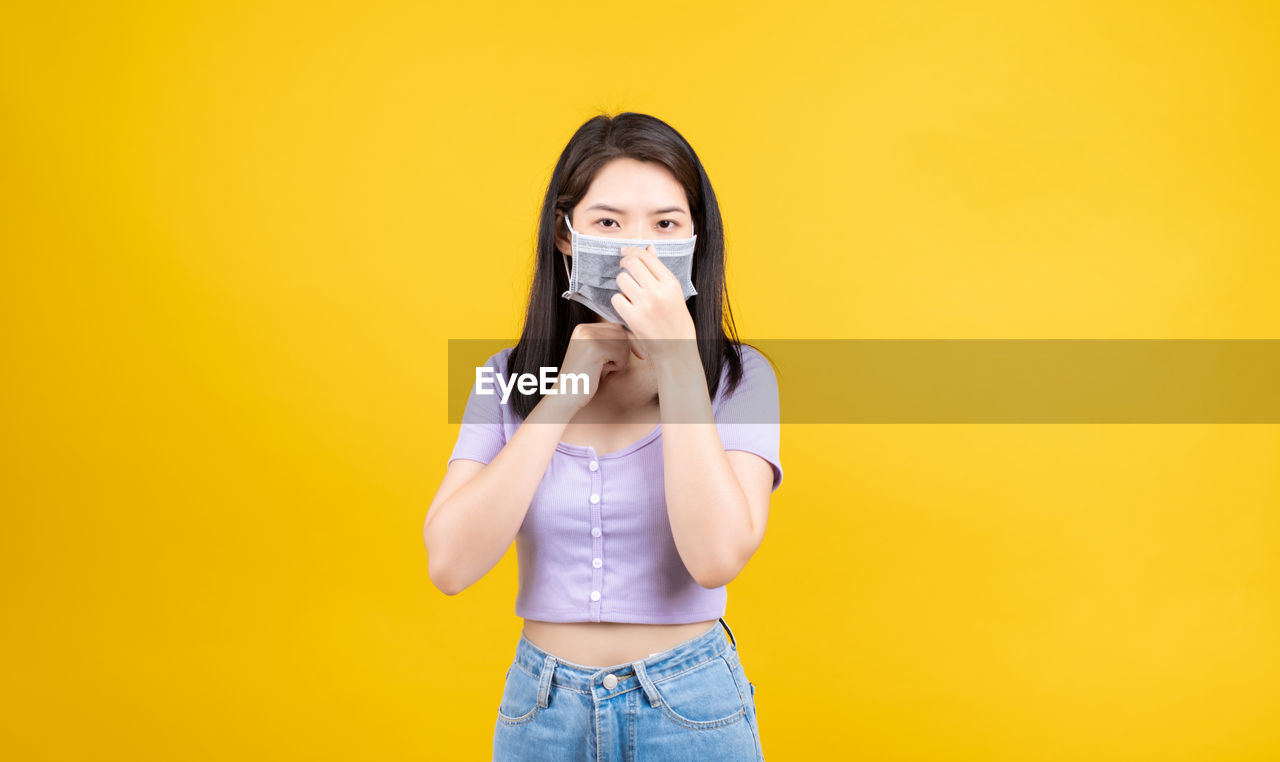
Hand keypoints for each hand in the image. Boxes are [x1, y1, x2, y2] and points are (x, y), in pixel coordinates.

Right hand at [550, 321, 644, 413]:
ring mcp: (589, 337)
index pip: (617, 327)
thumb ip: (610, 343)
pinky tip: (602, 372)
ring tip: (604, 369)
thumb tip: (634, 336)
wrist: (566, 396)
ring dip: (621, 360)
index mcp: (583, 328)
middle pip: (622, 332)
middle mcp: (584, 329)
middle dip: (625, 351)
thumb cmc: (583, 379)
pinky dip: (618, 366)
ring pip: (623, 343)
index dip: (630, 341)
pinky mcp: (594, 348)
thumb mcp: (596, 356)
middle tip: (612, 367)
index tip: (640, 354)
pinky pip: (621, 353)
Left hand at [610, 245, 696, 360]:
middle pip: (632, 264)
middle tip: (624, 266)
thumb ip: (660, 272)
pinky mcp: (633, 318)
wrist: (677, 350)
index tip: (626, 252)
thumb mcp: (675, 294)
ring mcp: (645, 305)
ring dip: (622, 283)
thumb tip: (649, 249)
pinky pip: (616, 298)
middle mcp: (658, 291)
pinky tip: (627, 306)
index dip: (633, 251)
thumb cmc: (677, 321)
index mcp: (671, 283)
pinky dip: (619, 301)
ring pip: (622, 280)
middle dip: (625, 263)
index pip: (647, 257)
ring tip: (629, 291)